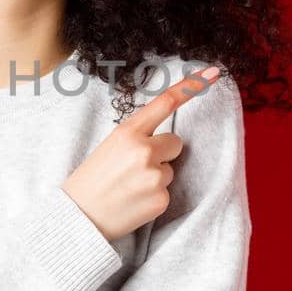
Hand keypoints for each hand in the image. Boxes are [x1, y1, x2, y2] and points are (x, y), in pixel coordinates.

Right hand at [61, 65, 219, 241]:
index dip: (191, 86)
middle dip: (163, 153)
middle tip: (134, 168)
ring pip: (171, 169)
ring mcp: (155, 176)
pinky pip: (167, 191)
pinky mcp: (161, 199)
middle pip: (176, 143)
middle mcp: (144, 151)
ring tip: (129, 187)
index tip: (212, 72)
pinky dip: (154, 197)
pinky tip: (134, 201)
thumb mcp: (110, 146)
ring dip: (156, 176)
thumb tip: (168, 141)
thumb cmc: (92, 179)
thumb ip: (138, 137)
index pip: (165, 103)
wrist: (79, 217)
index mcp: (127, 132)